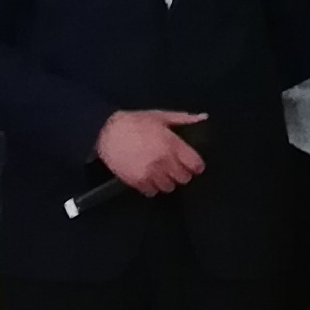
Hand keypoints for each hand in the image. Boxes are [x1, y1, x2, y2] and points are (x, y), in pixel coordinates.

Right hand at [90, 109, 208, 197]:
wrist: (107, 131)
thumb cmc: (134, 122)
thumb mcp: (160, 116)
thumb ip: (183, 118)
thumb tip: (202, 117)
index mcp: (172, 144)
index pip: (195, 164)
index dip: (196, 166)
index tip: (193, 165)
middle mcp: (163, 161)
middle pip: (184, 178)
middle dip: (182, 173)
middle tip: (176, 167)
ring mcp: (150, 173)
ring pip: (169, 187)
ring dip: (168, 181)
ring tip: (162, 173)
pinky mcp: (137, 182)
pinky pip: (152, 192)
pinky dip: (153, 187)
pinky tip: (150, 178)